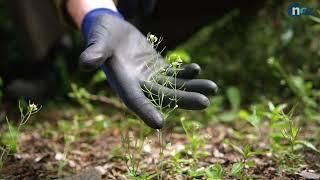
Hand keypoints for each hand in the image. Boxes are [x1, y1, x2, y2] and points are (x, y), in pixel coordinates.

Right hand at [80, 13, 217, 128]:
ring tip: (214, 88)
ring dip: (192, 89)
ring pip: (174, 87)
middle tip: (205, 103)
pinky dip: (187, 74)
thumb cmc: (102, 35)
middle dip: (183, 100)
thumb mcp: (98, 40)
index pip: (134, 100)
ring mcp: (151, 77)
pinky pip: (175, 75)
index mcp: (123, 82)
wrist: (112, 31)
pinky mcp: (159, 68)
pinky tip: (197, 70)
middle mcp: (139, 84)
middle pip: (163, 96)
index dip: (145, 111)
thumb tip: (84, 63)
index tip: (159, 124)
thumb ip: (94, 52)